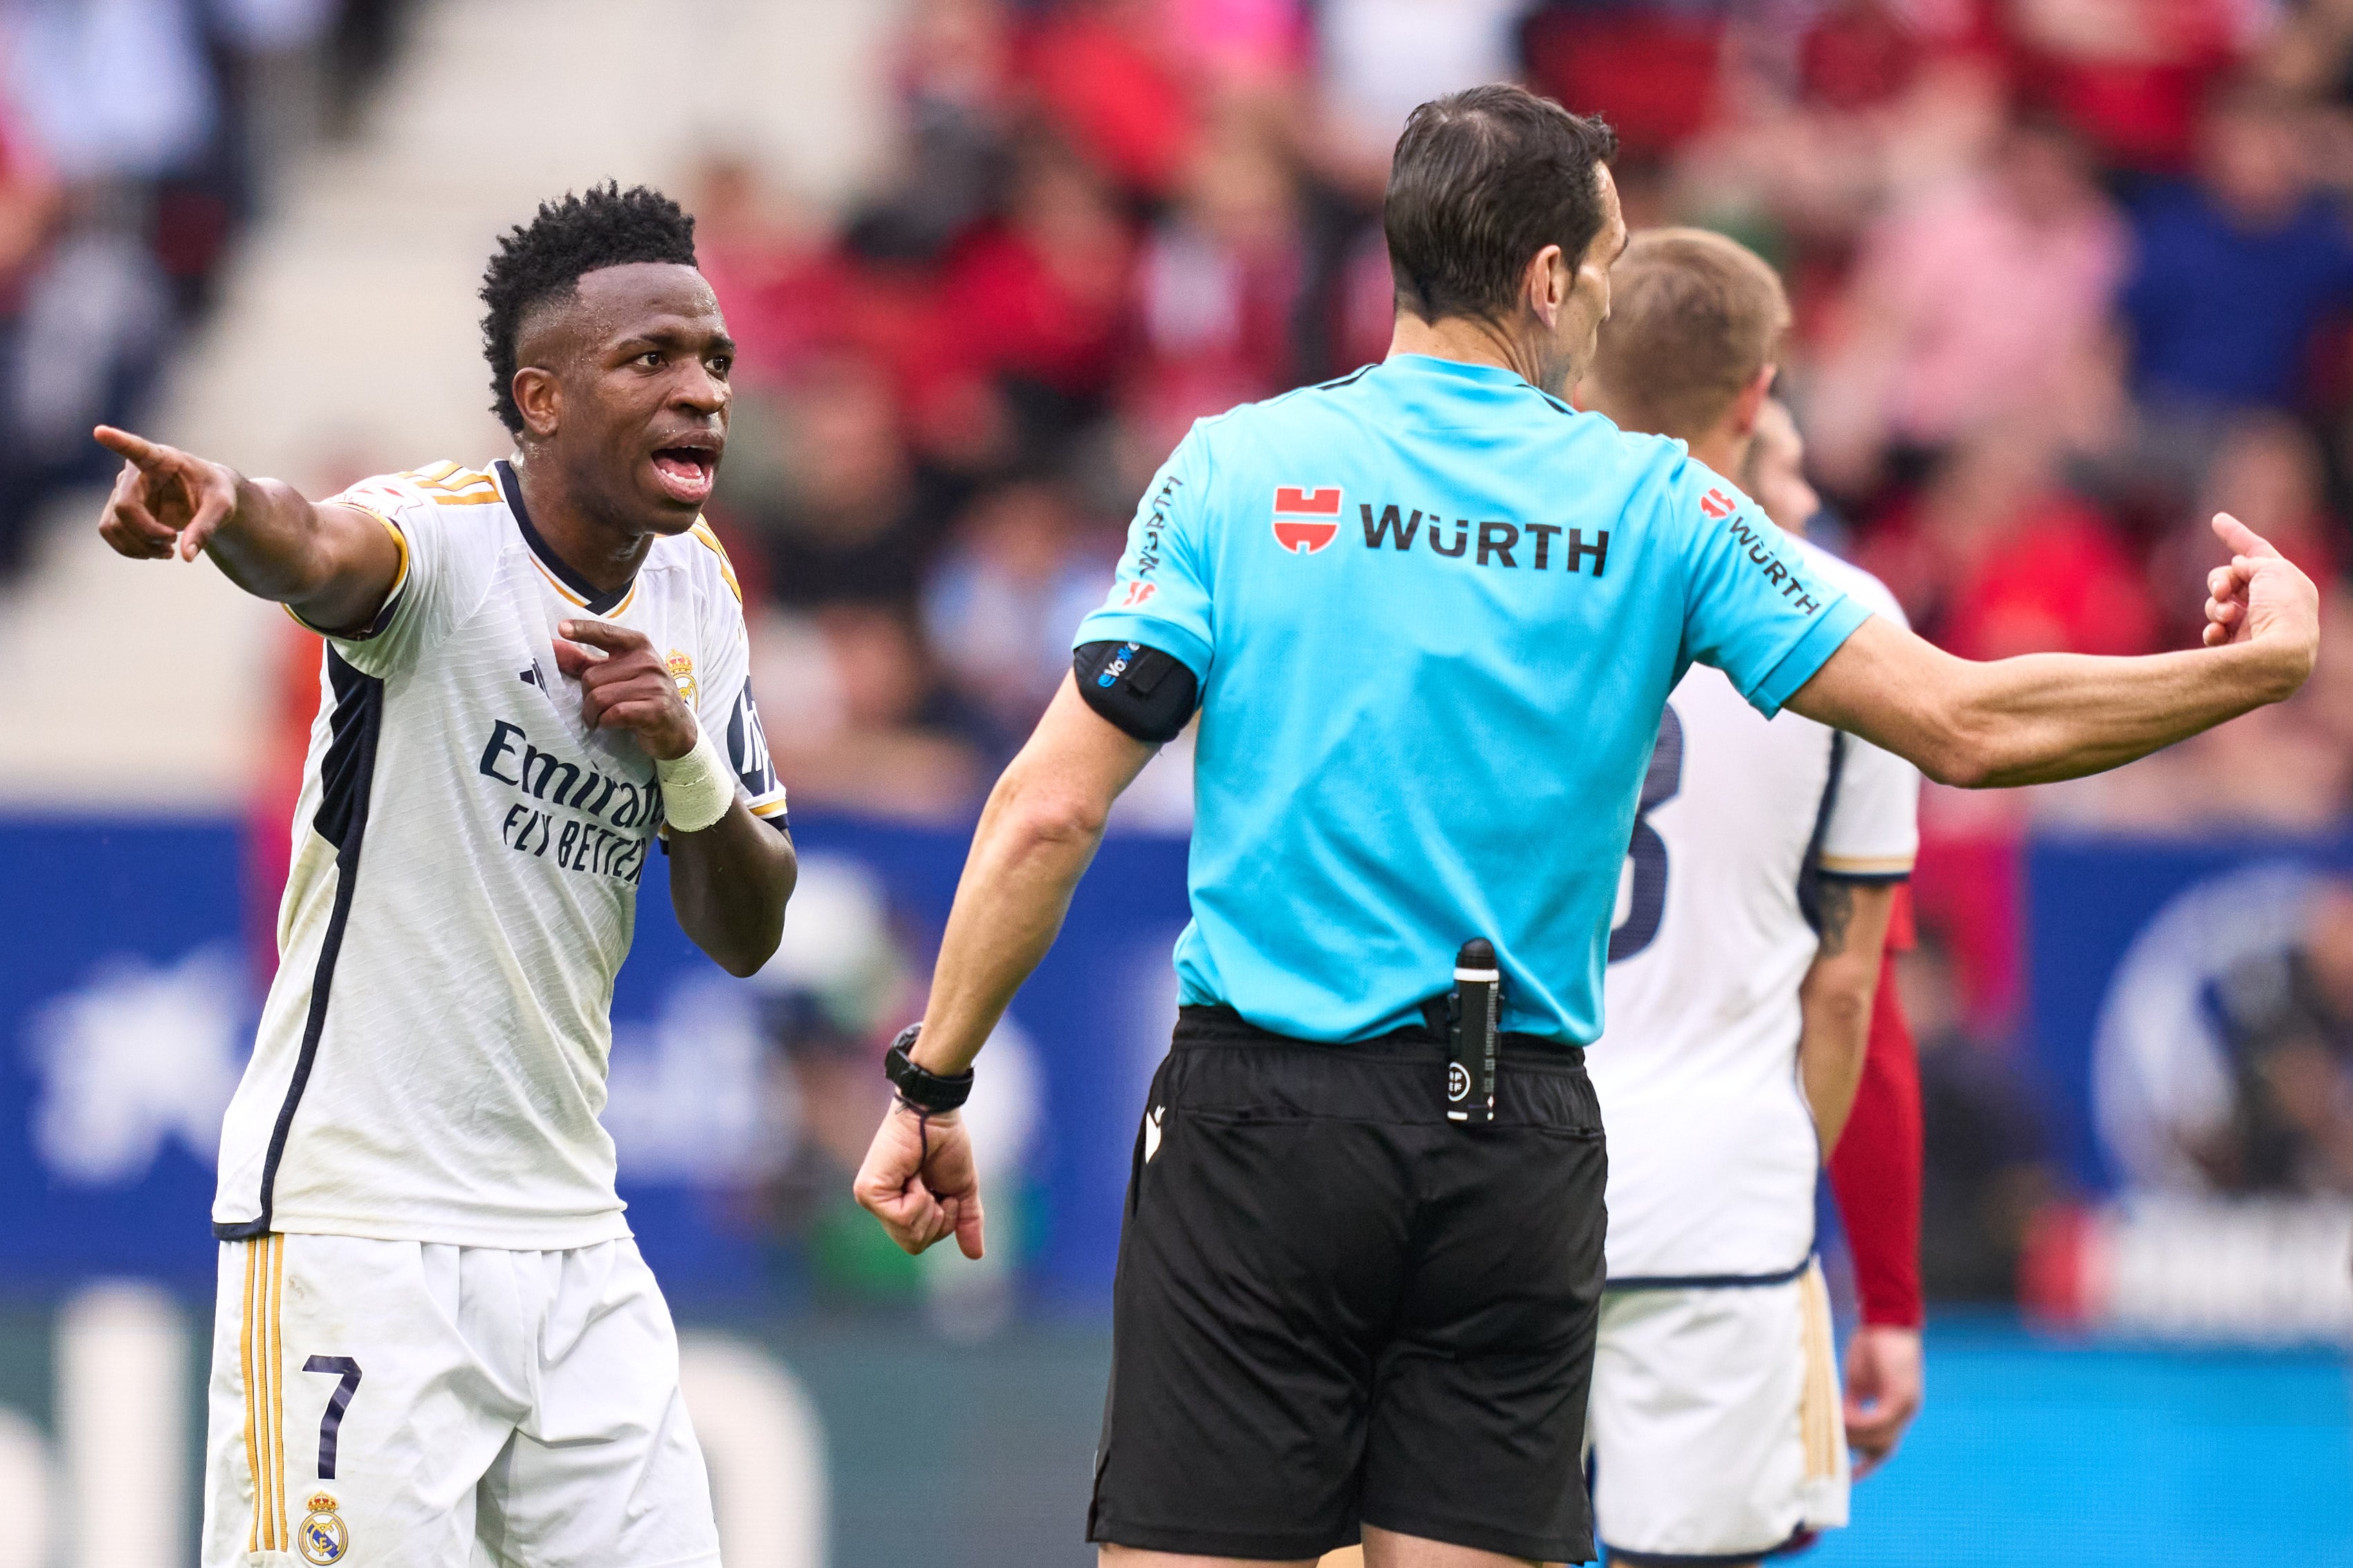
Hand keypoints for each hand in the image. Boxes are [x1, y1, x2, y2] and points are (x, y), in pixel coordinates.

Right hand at [93, 426, 239, 561]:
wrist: (208, 499)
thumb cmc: (216, 493)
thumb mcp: (223, 506)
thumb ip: (207, 527)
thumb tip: (187, 555)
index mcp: (162, 459)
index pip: (137, 448)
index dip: (118, 441)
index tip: (100, 431)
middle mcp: (135, 472)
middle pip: (125, 507)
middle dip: (148, 533)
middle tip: (174, 544)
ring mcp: (123, 491)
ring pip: (113, 524)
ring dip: (138, 546)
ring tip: (169, 552)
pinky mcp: (119, 510)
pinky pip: (110, 532)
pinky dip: (130, 549)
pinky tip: (153, 552)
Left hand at [550, 619, 696, 759]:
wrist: (677, 728)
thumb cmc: (643, 697)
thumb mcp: (619, 674)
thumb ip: (585, 661)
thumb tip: (552, 646)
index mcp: (638, 646)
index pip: (605, 633)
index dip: (583, 630)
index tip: (561, 628)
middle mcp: (648, 662)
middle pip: (592, 677)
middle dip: (586, 697)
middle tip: (595, 708)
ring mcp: (654, 685)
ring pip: (600, 697)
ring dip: (592, 714)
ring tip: (599, 719)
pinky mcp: (656, 710)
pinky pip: (615, 713)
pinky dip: (605, 722)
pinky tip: (610, 724)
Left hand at [852, 1101, 984, 1259]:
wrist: (936, 1114)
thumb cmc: (946, 1144)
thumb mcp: (962, 1190)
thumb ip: (966, 1222)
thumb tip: (977, 1256)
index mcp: (899, 1207)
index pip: (919, 1242)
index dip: (943, 1223)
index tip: (944, 1192)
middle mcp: (882, 1207)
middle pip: (914, 1244)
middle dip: (938, 1219)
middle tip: (934, 1187)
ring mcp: (872, 1200)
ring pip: (909, 1235)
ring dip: (929, 1206)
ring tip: (921, 1177)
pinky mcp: (869, 1192)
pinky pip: (902, 1218)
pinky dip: (918, 1198)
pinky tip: (913, 1176)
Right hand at [1842, 1325, 1923, 1476]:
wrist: (1887, 1318)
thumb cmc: (1872, 1345)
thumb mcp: (1859, 1381)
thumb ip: (1854, 1404)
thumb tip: (1840, 1425)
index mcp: (1897, 1409)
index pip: (1885, 1446)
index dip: (1868, 1463)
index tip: (1850, 1478)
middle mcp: (1906, 1412)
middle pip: (1883, 1448)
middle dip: (1858, 1453)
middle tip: (1834, 1448)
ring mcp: (1906, 1405)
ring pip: (1881, 1438)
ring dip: (1856, 1436)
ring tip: (1834, 1428)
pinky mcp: (1901, 1394)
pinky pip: (1880, 1420)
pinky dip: (1861, 1422)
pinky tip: (1844, 1418)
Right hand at [2203, 513, 2319, 690]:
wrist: (2279, 655)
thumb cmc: (2281, 608)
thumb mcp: (2271, 568)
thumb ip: (2252, 561)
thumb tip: (2238, 569)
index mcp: (2289, 584)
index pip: (2259, 552)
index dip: (2237, 534)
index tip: (2217, 519)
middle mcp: (2273, 605)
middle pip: (2232, 579)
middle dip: (2219, 580)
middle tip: (2221, 590)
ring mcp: (2255, 627)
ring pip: (2219, 604)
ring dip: (2216, 606)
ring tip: (2224, 615)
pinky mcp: (2238, 649)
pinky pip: (2215, 631)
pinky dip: (2213, 629)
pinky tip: (2218, 632)